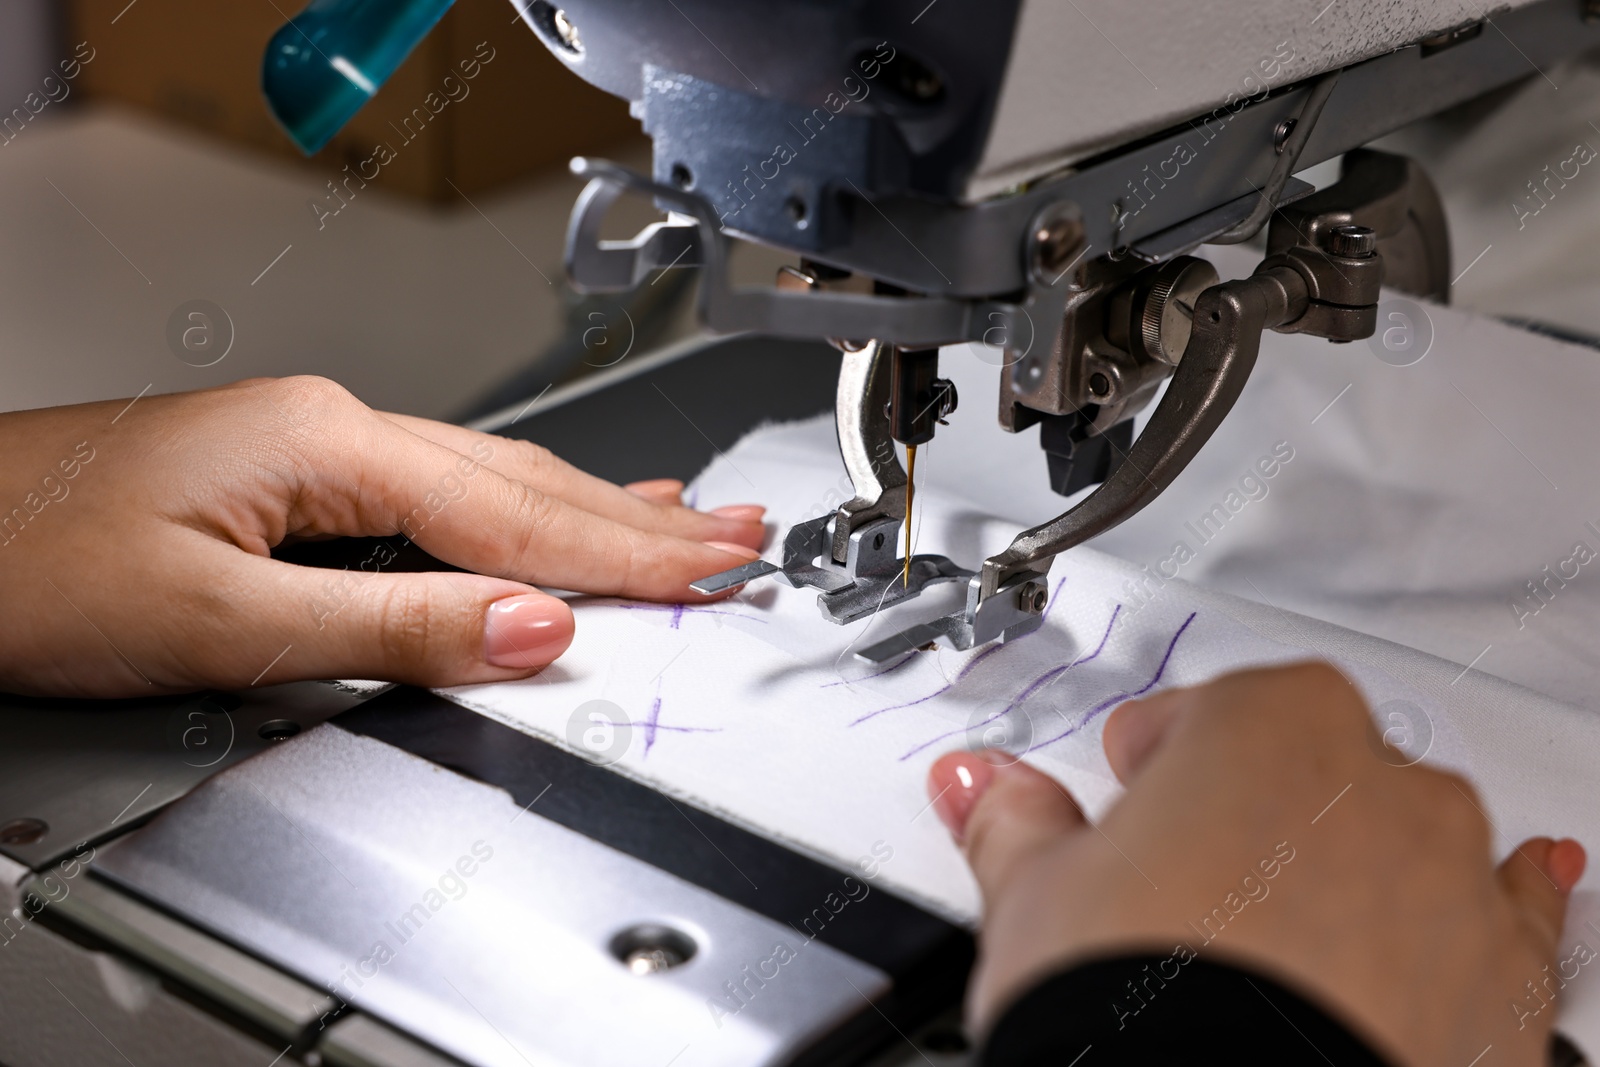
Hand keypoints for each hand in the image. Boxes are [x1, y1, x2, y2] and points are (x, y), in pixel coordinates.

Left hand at [0, 377, 764, 696]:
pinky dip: (523, 509)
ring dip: (596, 509)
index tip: (711, 577)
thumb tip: (532, 628)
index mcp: (330, 444)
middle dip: (640, 521)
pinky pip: (444, 490)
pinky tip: (552, 508)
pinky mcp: (298, 476)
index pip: (518, 514)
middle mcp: (335, 428)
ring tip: (684, 519)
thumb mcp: (223, 617)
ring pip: (493, 480)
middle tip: (736, 541)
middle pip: (524, 481)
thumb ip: (393, 626)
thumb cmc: (35, 563)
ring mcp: (318, 446)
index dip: (626, 557)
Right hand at [928, 662, 1586, 1066]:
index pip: (1199, 710)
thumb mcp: (1038, 894)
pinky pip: (1515, 909)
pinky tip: (1512, 882)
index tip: (1128, 793)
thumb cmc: (1144, 1004)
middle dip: (1250, 803)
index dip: (1153, 757)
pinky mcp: (1506, 977)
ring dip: (1355, 850)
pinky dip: (1497, 901)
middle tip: (1185, 872)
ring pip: (1408, 828)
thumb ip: (1012, 819)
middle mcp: (1376, 782)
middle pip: (1306, 762)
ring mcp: (1451, 875)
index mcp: (1263, 724)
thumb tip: (976, 785)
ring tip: (1282, 924)